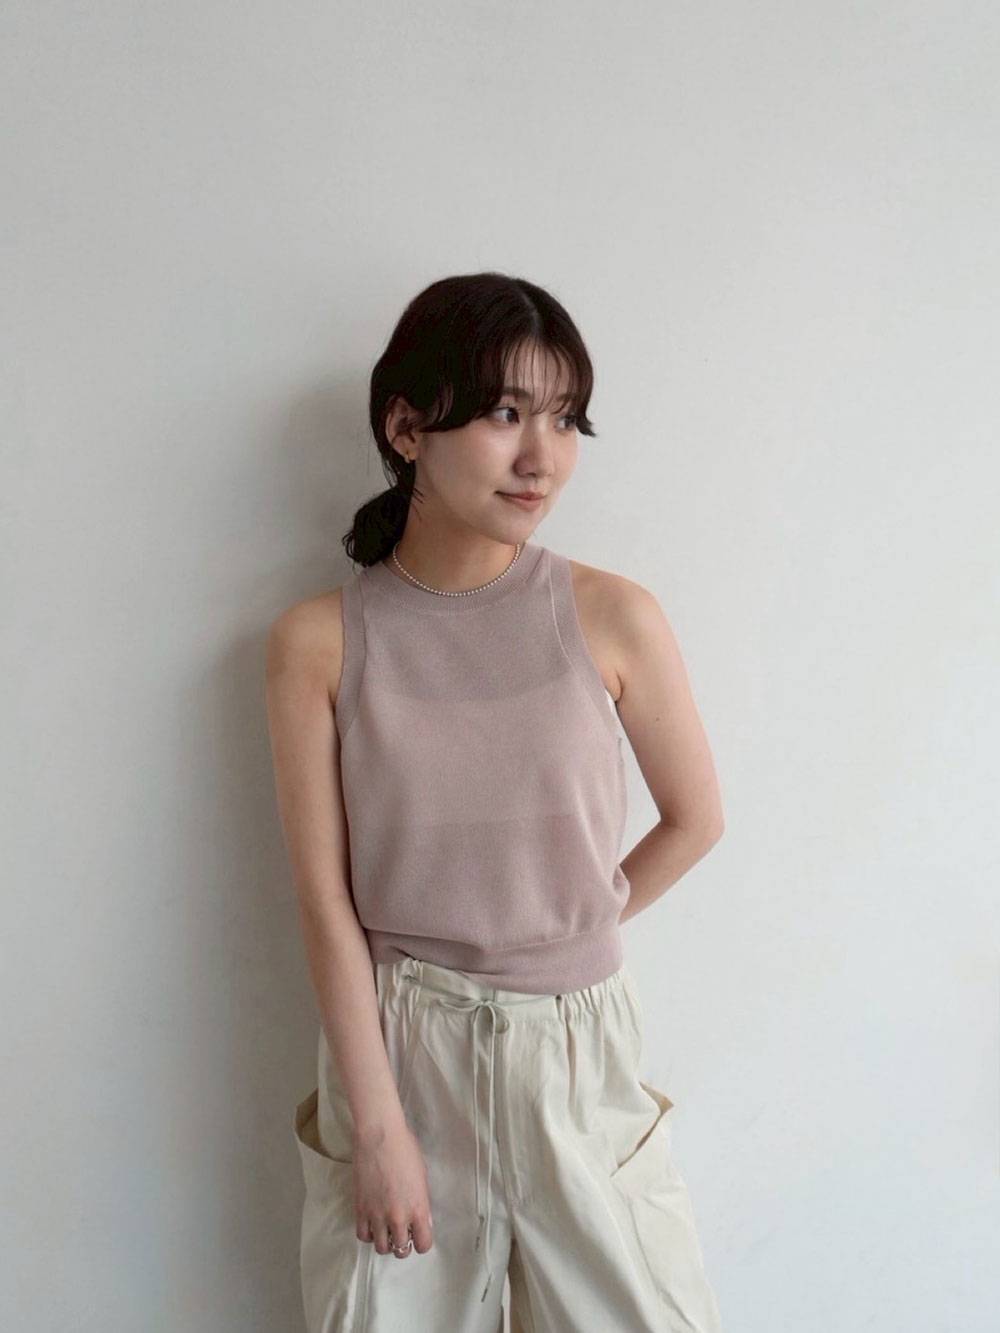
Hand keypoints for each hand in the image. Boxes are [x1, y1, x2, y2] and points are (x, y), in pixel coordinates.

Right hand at [352, 1119, 433, 1257]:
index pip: (423, 1245)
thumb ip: (422, 1202)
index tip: (418, 1234)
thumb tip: (423, 1221)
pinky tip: (372, 1224)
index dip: (422, 1242)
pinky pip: (363, 1235)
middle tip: (402, 1232)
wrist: (379, 1136)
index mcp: (418, 1209)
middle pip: (401, 1250)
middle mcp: (398, 1217)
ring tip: (386, 1229)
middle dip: (403, 1244)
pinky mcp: (360, 1209)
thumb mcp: (422, 1176)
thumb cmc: (405, 1149)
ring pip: (381, 1248)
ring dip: (385, 1242)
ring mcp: (377, 1215)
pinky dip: (369, 1234)